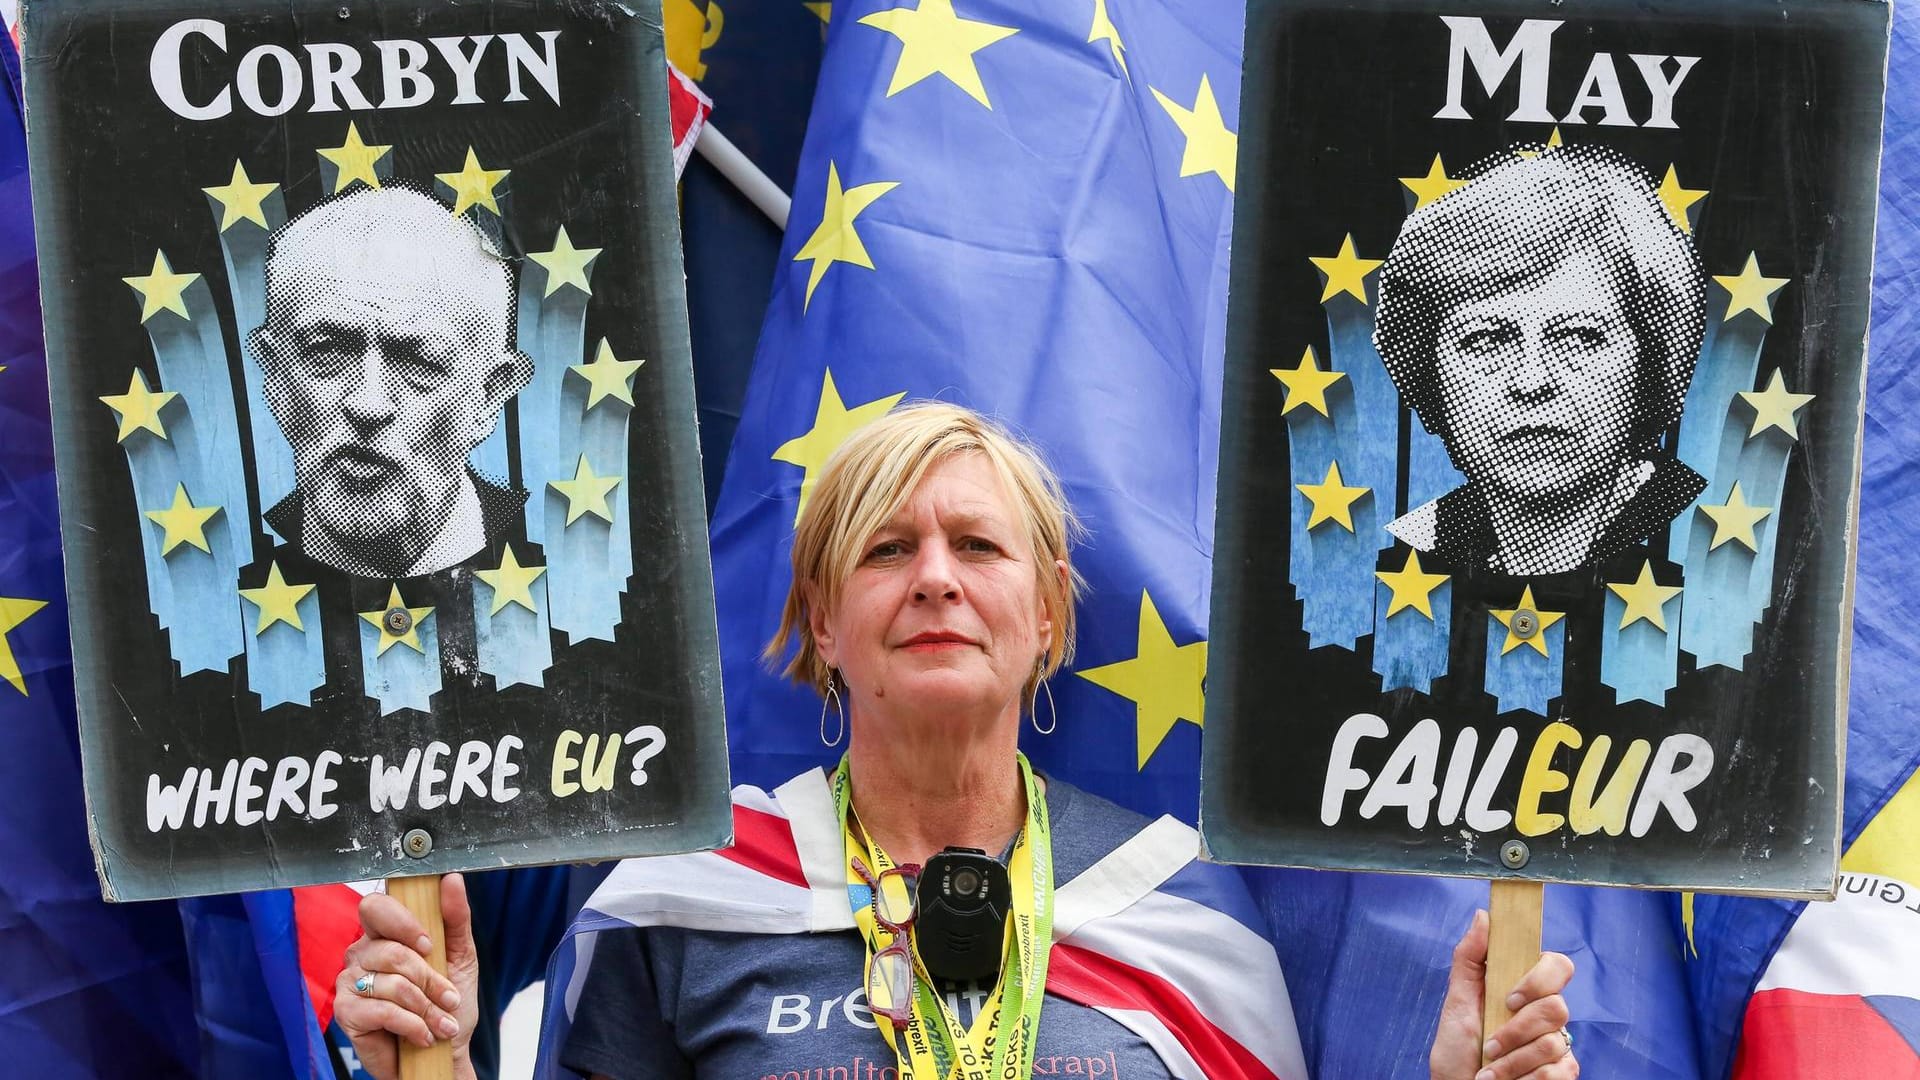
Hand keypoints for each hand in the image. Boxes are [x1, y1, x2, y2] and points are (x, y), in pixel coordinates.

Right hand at [335, 873, 482, 1079]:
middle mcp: (361, 953)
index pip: (377, 907)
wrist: (443, 1052)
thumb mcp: (460, 956)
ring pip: (390, 982)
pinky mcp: (345, 1012)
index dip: (403, 923)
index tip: (430, 945)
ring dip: (426, 1007)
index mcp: (385, 933)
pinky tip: (423, 1035)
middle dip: (429, 979)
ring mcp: (349, 982)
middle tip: (448, 998)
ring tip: (439, 1022)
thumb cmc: (448, 1003)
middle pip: (391, 951)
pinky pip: (381, 1010)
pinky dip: (412, 1025)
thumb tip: (452, 879)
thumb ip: (455, 917)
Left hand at [1430, 909, 1577, 1079]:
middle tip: (1490, 1043)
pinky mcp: (1563, 1074)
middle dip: (1518, 1029)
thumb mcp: (1457, 1001)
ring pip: (1552, 1042)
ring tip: (1488, 1069)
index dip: (1539, 979)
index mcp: (1525, 991)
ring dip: (1511, 1060)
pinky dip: (1522, 1078)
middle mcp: (1546, 1016)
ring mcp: (1558, 1045)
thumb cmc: (1457, 1050)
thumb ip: (1469, 958)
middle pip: (1558, 1006)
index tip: (1509, 998)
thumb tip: (1484, 916)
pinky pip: (1557, 1071)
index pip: (1557, 966)